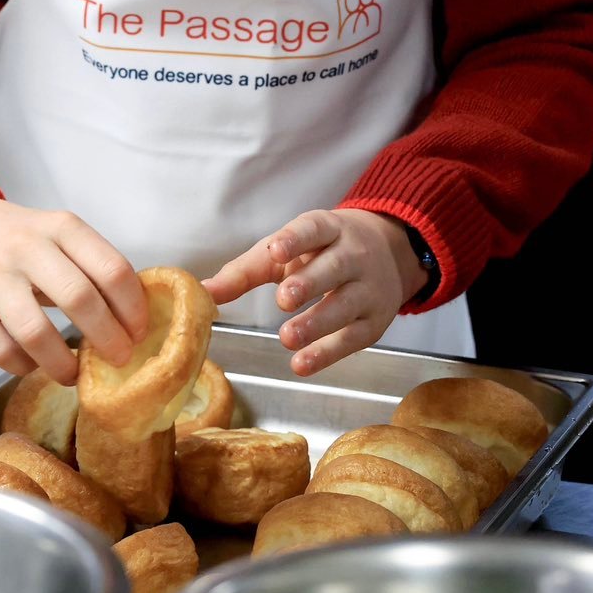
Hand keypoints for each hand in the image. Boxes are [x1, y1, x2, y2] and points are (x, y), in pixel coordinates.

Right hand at [0, 193, 146, 383]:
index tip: (139, 333)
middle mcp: (26, 247)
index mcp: (61, 227)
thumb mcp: (57, 235)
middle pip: (79, 298)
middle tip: (118, 359)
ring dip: (63, 363)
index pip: (112, 268)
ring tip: (74, 374)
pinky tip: (33, 363)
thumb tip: (131, 323)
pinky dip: (24, 366)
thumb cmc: (18, 239)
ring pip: (35, 332)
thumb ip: (90, 267)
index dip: (133, 308)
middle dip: (107, 339)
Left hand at [203, 208, 428, 376]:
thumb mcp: (287, 252)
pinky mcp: (374, 322)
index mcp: (328, 229)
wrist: (389, 253)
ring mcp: (368, 288)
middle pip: (334, 267)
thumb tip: (203, 292)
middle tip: (283, 298)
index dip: (296, 239)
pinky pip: (352, 338)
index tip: (276, 251)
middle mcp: (353, 255)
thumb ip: (246, 270)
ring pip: (345, 304)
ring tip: (287, 336)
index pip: (313, 229)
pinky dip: (327, 353)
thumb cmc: (321, 251)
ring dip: (316, 322)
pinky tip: (302, 363)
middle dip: (309, 282)